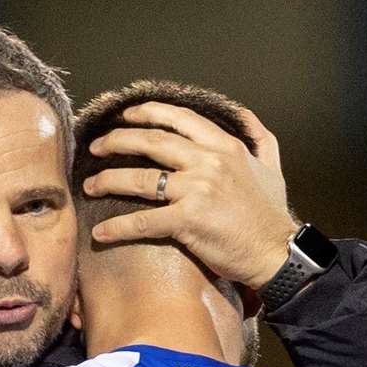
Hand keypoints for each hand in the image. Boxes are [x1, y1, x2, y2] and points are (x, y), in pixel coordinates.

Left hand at [82, 102, 300, 290]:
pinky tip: (100, 233)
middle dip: (117, 140)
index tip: (125, 116)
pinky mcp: (188, 221)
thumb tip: (244, 114)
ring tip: (90, 185)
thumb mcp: (272, 166)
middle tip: (96, 146)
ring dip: (108, 180)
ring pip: (140, 178)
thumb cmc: (272, 215)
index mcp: (224, 146)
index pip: (178, 119)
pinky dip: (118, 227)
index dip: (146, 113)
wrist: (277, 253)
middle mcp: (208, 162)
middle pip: (152, 141)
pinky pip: (143, 221)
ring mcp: (197, 190)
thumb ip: (259, 136)